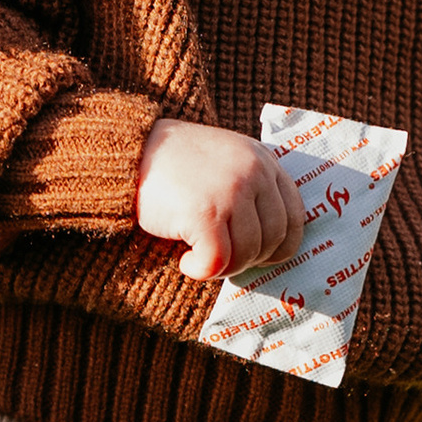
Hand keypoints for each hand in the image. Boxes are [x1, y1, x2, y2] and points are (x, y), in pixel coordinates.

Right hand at [135, 118, 300, 282]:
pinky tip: (185, 261)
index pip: (294, 216)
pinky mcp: (205, 213)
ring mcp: (231, 192)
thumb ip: (249, 188)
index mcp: (263, 160)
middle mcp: (253, 172)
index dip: (279, 246)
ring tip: (197, 255)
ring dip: (222, 266)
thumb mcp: (223, 162)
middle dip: (247, 259)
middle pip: (273, 239)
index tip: (256, 256)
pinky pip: (218, 262)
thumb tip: (270, 245)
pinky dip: (201, 270)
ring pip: (246, 254)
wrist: (127, 150)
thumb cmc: (171, 164)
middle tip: (219, 257)